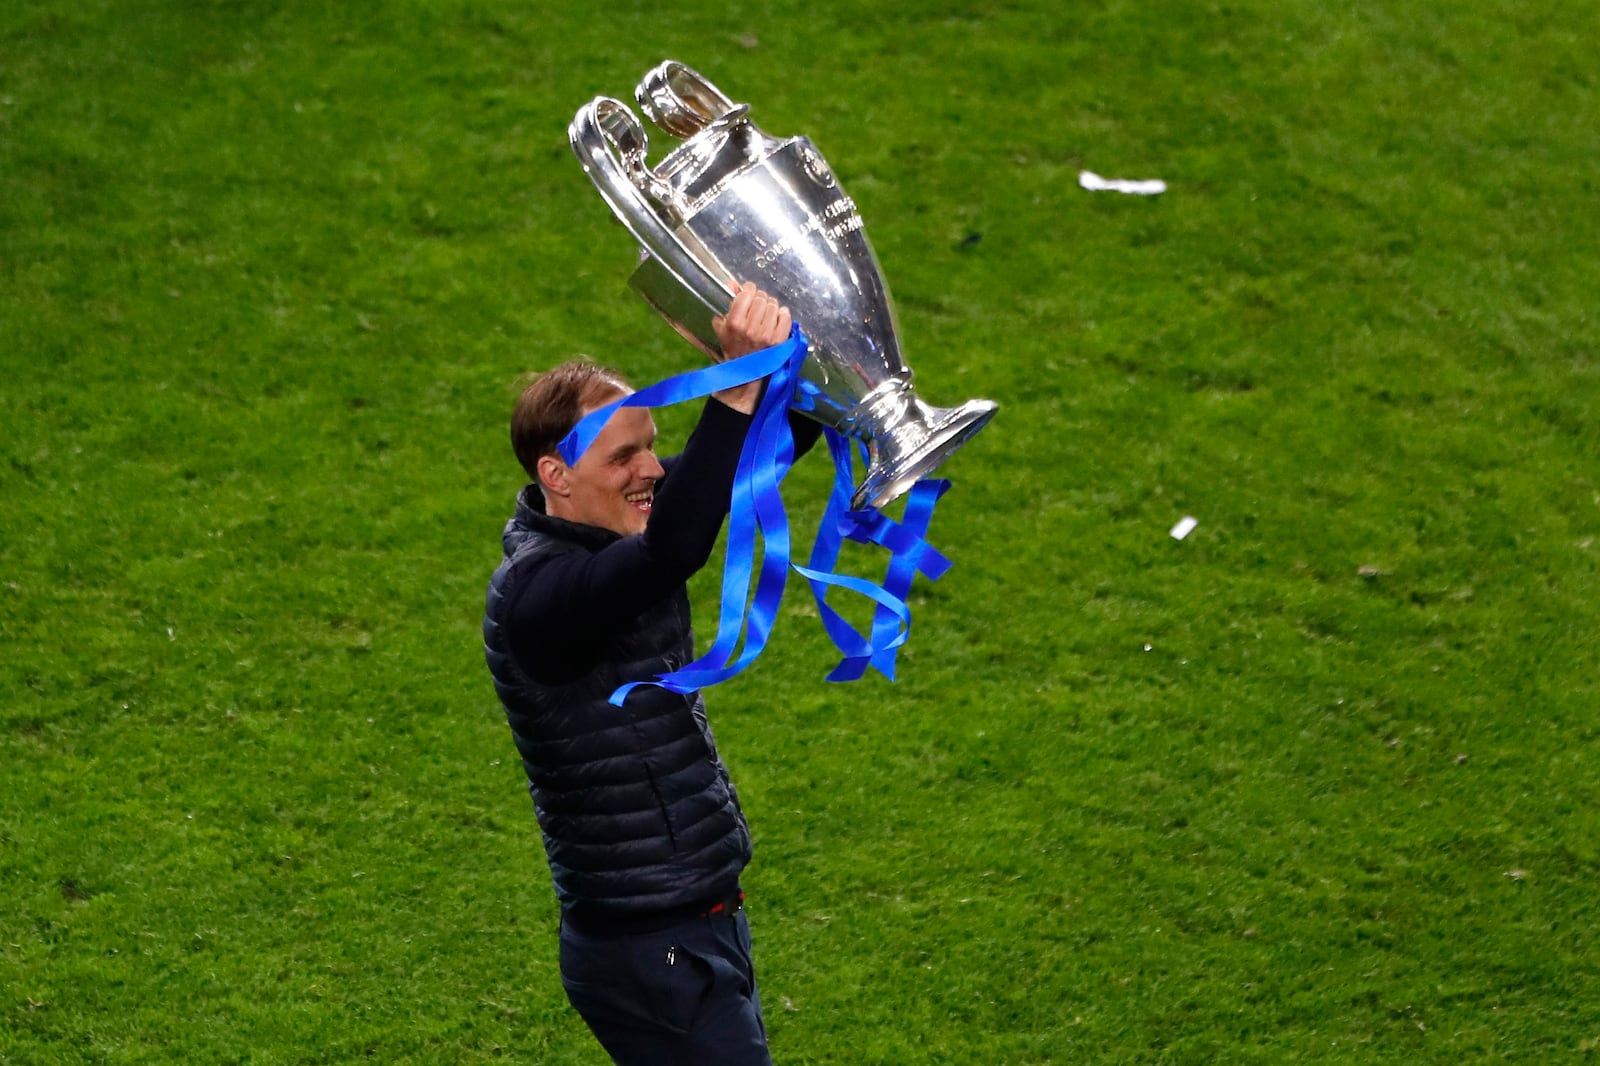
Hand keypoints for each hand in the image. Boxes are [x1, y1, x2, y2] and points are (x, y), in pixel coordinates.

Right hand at [710, 282, 791, 412]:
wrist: (744, 373)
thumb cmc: (732, 349)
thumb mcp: (723, 327)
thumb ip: (728, 304)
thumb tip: (733, 284)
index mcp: (735, 323)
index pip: (747, 293)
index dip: (748, 289)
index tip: (749, 292)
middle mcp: (751, 328)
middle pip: (761, 298)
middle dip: (759, 298)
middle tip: (758, 305)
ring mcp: (767, 334)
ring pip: (774, 305)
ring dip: (771, 306)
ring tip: (766, 313)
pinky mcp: (780, 340)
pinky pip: (786, 316)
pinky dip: (782, 314)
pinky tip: (777, 318)